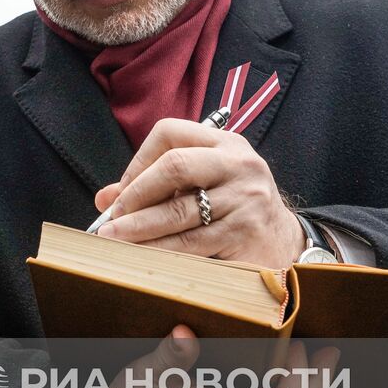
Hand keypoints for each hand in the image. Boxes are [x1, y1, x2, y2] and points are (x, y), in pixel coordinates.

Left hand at [95, 118, 304, 269]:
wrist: (283, 242)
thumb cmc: (232, 207)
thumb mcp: (203, 184)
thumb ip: (155, 186)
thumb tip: (104, 198)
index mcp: (224, 142)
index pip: (170, 132)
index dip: (138, 160)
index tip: (122, 191)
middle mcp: (238, 163)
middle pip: (175, 165)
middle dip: (136, 193)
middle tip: (114, 217)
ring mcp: (245, 197)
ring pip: (180, 210)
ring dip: (140, 226)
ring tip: (113, 238)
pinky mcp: (245, 231)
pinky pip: (192, 241)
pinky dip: (161, 248)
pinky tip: (141, 255)